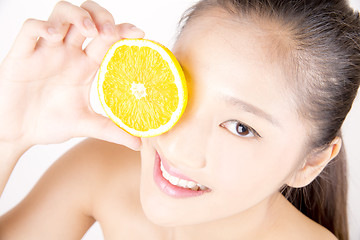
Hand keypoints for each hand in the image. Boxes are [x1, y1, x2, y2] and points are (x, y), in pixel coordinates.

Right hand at [0, 1, 142, 149]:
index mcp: (85, 66)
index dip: (122, 30)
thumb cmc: (50, 124)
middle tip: (110, 32)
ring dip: (77, 16)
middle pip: (87, 17)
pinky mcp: (22, 55)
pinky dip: (42, 26)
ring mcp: (45, 51)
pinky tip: (53, 35)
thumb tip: (138, 144)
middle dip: (101, 17)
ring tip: (89, 31)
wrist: (18, 134)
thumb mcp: (85, 125)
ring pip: (61, 14)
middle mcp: (68, 53)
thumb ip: (111, 130)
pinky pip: (30, 29)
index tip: (138, 33)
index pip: (107, 39)